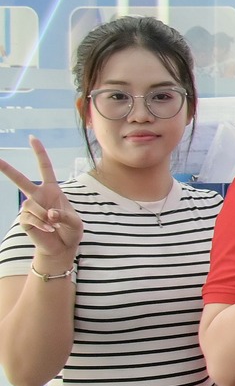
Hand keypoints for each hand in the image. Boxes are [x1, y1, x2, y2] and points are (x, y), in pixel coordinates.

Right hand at [0, 137, 81, 269]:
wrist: (62, 247)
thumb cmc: (70, 232)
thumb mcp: (75, 222)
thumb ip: (64, 216)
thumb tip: (48, 213)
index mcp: (52, 190)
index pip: (45, 168)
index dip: (39, 153)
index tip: (32, 138)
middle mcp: (38, 196)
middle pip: (20, 180)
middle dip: (7, 169)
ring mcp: (29, 208)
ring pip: (32, 206)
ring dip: (46, 217)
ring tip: (53, 225)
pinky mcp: (24, 220)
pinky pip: (31, 218)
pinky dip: (43, 225)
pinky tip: (49, 229)